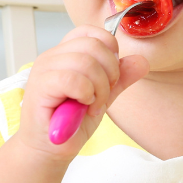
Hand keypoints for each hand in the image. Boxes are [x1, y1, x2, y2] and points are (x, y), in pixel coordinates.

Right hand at [14, 25, 148, 161]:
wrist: (48, 151)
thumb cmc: (70, 123)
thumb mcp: (102, 96)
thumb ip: (121, 78)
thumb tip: (142, 61)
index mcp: (66, 53)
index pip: (92, 32)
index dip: (110, 50)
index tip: (112, 75)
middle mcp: (53, 56)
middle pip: (94, 45)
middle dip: (110, 72)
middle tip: (104, 95)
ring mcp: (44, 69)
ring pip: (86, 61)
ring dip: (99, 88)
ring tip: (93, 105)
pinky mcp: (40, 86)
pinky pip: (73, 78)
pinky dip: (86, 94)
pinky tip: (83, 107)